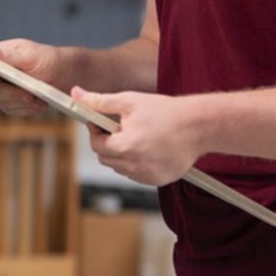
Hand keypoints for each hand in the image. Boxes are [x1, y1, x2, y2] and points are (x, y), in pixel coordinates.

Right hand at [0, 38, 67, 116]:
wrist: (66, 75)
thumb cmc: (49, 59)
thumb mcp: (30, 54)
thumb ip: (8, 54)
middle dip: (10, 93)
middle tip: (29, 92)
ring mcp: (2, 90)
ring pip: (1, 103)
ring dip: (22, 102)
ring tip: (38, 95)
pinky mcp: (12, 103)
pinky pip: (13, 112)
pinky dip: (27, 109)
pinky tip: (39, 101)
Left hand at [75, 88, 203, 185]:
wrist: (199, 126)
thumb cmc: (165, 111)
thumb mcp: (129, 101)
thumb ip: (100, 101)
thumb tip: (76, 94)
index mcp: (124, 147)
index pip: (96, 145)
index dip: (96, 131)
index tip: (101, 122)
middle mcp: (134, 165)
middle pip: (105, 158)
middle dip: (107, 143)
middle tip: (118, 128)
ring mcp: (146, 175)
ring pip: (120, 167)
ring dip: (121, 154)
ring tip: (136, 136)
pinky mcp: (158, 180)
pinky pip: (137, 174)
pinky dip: (136, 163)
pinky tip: (148, 148)